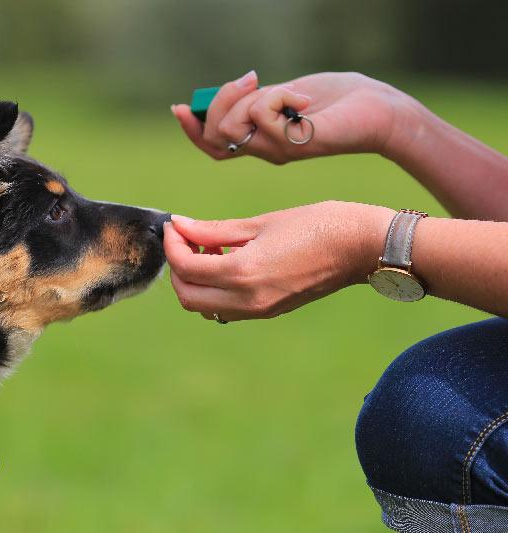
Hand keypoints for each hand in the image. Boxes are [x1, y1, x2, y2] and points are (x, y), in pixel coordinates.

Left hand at [163, 201, 394, 320]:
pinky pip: (225, 308)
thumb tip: (180, 226)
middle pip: (187, 296)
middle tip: (186, 238)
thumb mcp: (261, 223)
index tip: (174, 225)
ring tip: (209, 248)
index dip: (172, 245)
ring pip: (203, 306)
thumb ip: (215, 229)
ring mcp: (259, 310)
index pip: (185, 268)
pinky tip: (227, 261)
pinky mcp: (268, 311)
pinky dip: (214, 289)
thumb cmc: (317, 224)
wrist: (362, 247)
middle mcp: (247, 300)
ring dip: (195, 280)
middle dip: (178, 267)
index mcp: (243, 273)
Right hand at [171, 72, 413, 163]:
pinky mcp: (292, 144)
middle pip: (215, 134)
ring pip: (232, 126)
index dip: (192, 130)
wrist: (377, 110)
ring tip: (285, 92)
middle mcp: (264, 151)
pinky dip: (281, 95)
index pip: (212, 146)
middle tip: (252, 80)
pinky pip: (263, 114)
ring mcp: (277, 150)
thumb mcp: (285, 95)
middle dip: (222, 100)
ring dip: (251, 99)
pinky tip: (305, 101)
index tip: (180, 107)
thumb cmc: (336, 101)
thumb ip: (256, 99)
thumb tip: (230, 92)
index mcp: (259, 140)